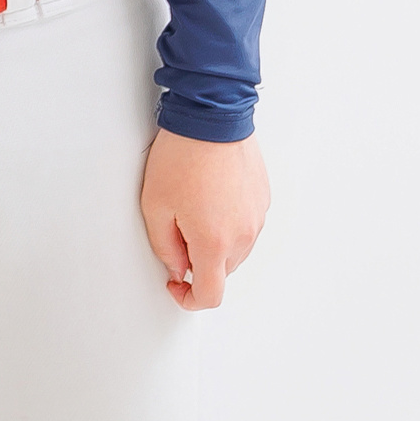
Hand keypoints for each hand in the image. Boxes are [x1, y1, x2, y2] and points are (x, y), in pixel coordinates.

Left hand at [139, 130, 267, 309]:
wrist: (211, 120)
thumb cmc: (181, 158)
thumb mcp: (155, 207)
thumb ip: (165, 247)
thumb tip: (178, 267)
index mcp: (215, 242)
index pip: (211, 294)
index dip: (190, 300)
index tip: (176, 287)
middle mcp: (244, 235)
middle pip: (223, 270)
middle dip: (198, 262)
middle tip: (174, 232)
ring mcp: (258, 217)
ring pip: (236, 249)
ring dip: (214, 243)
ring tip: (191, 208)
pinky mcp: (263, 200)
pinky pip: (246, 225)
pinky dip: (228, 223)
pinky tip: (209, 197)